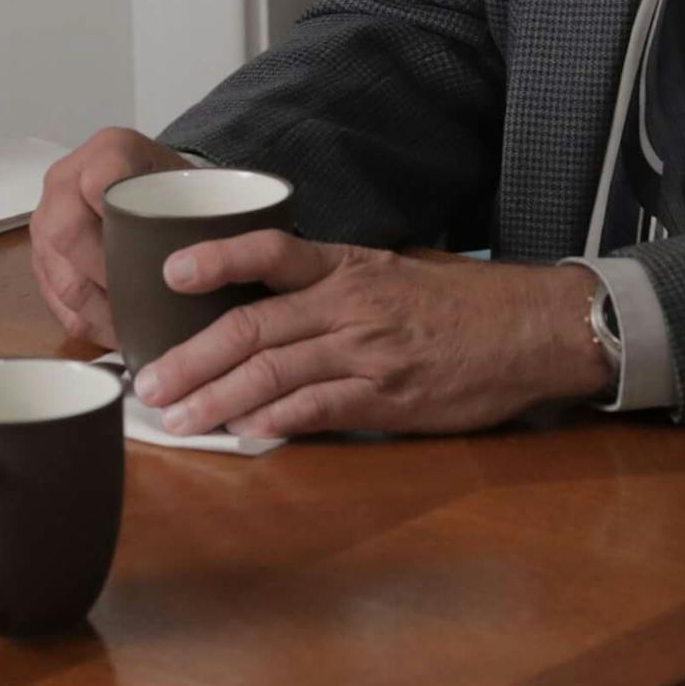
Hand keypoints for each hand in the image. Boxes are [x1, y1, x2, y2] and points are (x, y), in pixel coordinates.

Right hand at [28, 127, 190, 344]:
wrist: (151, 185)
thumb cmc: (175, 187)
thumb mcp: (194, 182)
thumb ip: (197, 207)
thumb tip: (206, 264)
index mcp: (106, 152)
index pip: (98, 184)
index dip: (120, 226)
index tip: (154, 257)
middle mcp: (64, 182)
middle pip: (66, 234)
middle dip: (108, 277)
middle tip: (145, 301)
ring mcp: (45, 221)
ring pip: (61, 278)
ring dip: (101, 312)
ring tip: (137, 327)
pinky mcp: (41, 257)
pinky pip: (56, 301)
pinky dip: (89, 323)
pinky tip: (120, 330)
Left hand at [128, 235, 609, 440]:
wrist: (536, 330)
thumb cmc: (468, 301)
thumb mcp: (400, 269)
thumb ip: (338, 282)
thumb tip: (281, 296)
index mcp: (351, 265)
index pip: (271, 252)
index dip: (216, 259)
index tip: (169, 274)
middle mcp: (351, 305)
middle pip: (252, 326)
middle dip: (191, 357)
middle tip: (148, 382)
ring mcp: (367, 354)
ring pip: (273, 374)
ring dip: (216, 399)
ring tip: (178, 417)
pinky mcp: (387, 400)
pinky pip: (316, 411)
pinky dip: (274, 422)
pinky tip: (241, 433)